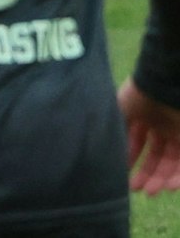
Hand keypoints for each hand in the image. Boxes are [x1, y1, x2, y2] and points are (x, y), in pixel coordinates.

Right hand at [123, 77, 179, 193]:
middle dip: (146, 173)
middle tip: (137, 189)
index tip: (122, 174)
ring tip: (152, 192)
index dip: (130, 158)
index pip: (137, 142)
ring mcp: (176, 133)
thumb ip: (115, 128)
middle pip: (155, 155)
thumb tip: (103, 149)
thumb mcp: (119, 110)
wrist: (162, 85)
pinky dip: (178, 176)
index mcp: (142, 117)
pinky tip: (169, 185)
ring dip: (162, 178)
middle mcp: (160, 127)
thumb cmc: (138, 96)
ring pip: (171, 162)